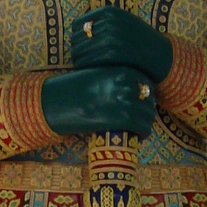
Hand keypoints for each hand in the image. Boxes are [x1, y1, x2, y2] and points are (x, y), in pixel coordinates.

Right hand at [41, 67, 158, 136]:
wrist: (57, 102)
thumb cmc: (73, 89)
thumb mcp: (97, 75)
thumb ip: (115, 79)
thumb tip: (130, 91)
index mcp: (121, 69)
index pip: (146, 82)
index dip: (146, 95)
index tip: (141, 103)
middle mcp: (126, 83)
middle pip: (149, 99)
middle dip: (146, 110)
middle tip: (140, 119)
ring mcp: (126, 100)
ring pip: (148, 115)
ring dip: (145, 123)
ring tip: (138, 129)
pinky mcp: (123, 118)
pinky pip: (142, 128)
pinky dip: (143, 134)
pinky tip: (138, 137)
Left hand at [70, 9, 172, 83]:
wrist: (160, 53)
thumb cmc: (139, 39)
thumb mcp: (123, 21)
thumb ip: (103, 22)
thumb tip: (77, 29)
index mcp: (109, 12)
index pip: (78, 24)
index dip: (76, 37)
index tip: (79, 46)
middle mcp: (109, 22)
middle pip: (78, 39)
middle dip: (77, 50)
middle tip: (79, 60)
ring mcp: (112, 37)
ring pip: (82, 51)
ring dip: (79, 61)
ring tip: (83, 67)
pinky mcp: (114, 53)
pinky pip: (91, 61)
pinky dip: (87, 68)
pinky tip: (90, 72)